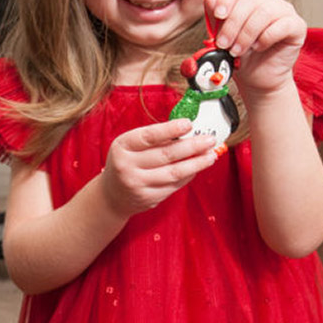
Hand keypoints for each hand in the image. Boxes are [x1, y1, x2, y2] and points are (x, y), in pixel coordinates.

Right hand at [99, 119, 218, 219]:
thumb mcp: (130, 146)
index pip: (149, 136)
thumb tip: (186, 131)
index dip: (170, 129)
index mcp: (122, 146)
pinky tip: (197, 167)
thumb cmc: (126, 163)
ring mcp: (138, 184)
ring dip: (196, 163)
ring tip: (210, 155)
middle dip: (192, 146)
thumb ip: (153, 139)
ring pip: (174, 172)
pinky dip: (189, 175)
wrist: (112, 195)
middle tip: (209, 139)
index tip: (189, 124)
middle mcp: (127, 166)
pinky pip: (174, 185)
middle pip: (166, 154)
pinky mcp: (149, 198)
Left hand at [206, 0, 305, 97]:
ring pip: (265, 12)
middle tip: (223, 44)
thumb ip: (214, 12)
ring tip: (237, 50)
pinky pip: (282, 25)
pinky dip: (265, 38)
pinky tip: (258, 48)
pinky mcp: (297, 26)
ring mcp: (284, 10)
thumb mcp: (220, 32)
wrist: (256, 77)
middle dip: (232, 25)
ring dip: (246, 34)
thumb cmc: (238, 53)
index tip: (219, 15)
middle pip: (249, 0)